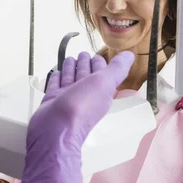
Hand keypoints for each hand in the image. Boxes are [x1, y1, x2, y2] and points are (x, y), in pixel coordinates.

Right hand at [16, 51, 134, 182]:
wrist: (55, 129)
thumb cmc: (81, 105)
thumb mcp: (104, 84)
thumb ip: (117, 69)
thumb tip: (130, 55)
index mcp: (99, 92)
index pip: (100, 73)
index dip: (99, 63)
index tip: (96, 54)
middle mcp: (84, 95)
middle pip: (84, 75)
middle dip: (84, 64)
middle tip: (81, 54)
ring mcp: (66, 98)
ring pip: (69, 79)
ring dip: (70, 68)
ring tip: (68, 58)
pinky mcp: (51, 101)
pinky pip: (54, 85)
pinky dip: (56, 78)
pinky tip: (56, 72)